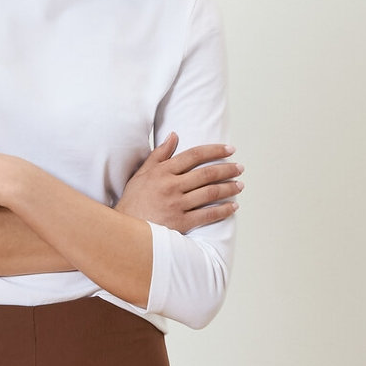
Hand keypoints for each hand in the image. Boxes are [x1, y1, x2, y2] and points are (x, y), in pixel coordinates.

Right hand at [115, 134, 242, 230]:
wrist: (125, 231)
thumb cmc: (133, 200)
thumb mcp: (142, 174)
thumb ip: (159, 154)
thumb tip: (174, 135)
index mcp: (163, 171)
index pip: (194, 155)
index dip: (215, 150)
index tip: (230, 149)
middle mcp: (171, 186)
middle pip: (206, 174)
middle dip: (227, 169)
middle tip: (240, 168)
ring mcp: (177, 205)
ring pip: (210, 193)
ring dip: (229, 188)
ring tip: (240, 185)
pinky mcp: (180, 223)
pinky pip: (207, 215)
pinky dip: (223, 210)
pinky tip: (234, 207)